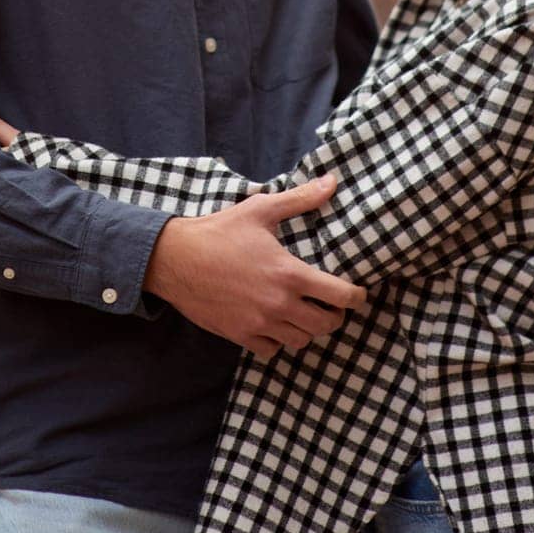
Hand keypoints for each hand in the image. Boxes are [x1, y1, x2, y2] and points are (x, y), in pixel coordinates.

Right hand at [143, 175, 369, 359]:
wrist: (175, 259)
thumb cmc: (219, 231)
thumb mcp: (261, 209)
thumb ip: (300, 199)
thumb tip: (332, 182)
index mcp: (290, 273)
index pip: (340, 296)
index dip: (356, 297)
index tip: (357, 294)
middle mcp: (279, 304)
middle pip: (325, 325)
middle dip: (335, 316)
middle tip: (331, 305)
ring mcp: (260, 323)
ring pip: (300, 341)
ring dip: (307, 329)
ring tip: (304, 314)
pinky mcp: (240, 335)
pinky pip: (272, 350)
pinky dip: (278, 341)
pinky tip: (275, 324)